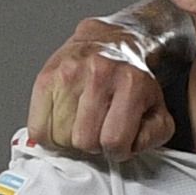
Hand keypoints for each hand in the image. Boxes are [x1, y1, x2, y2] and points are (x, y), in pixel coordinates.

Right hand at [25, 16, 178, 160]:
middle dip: (91, 145)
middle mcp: (98, 74)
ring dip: (69, 139)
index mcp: (131, 84)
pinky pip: (37, 126)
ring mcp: (68, 73)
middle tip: (97, 131)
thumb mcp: (158, 110)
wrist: (113, 43)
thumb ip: (152, 136)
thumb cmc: (133, 82)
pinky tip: (62, 122)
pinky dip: (48, 132)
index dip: (115, 151)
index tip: (116, 143)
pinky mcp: (46, 77)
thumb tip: (128, 148)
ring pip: (58, 136)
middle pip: (83, 140)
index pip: (113, 141)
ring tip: (80, 125)